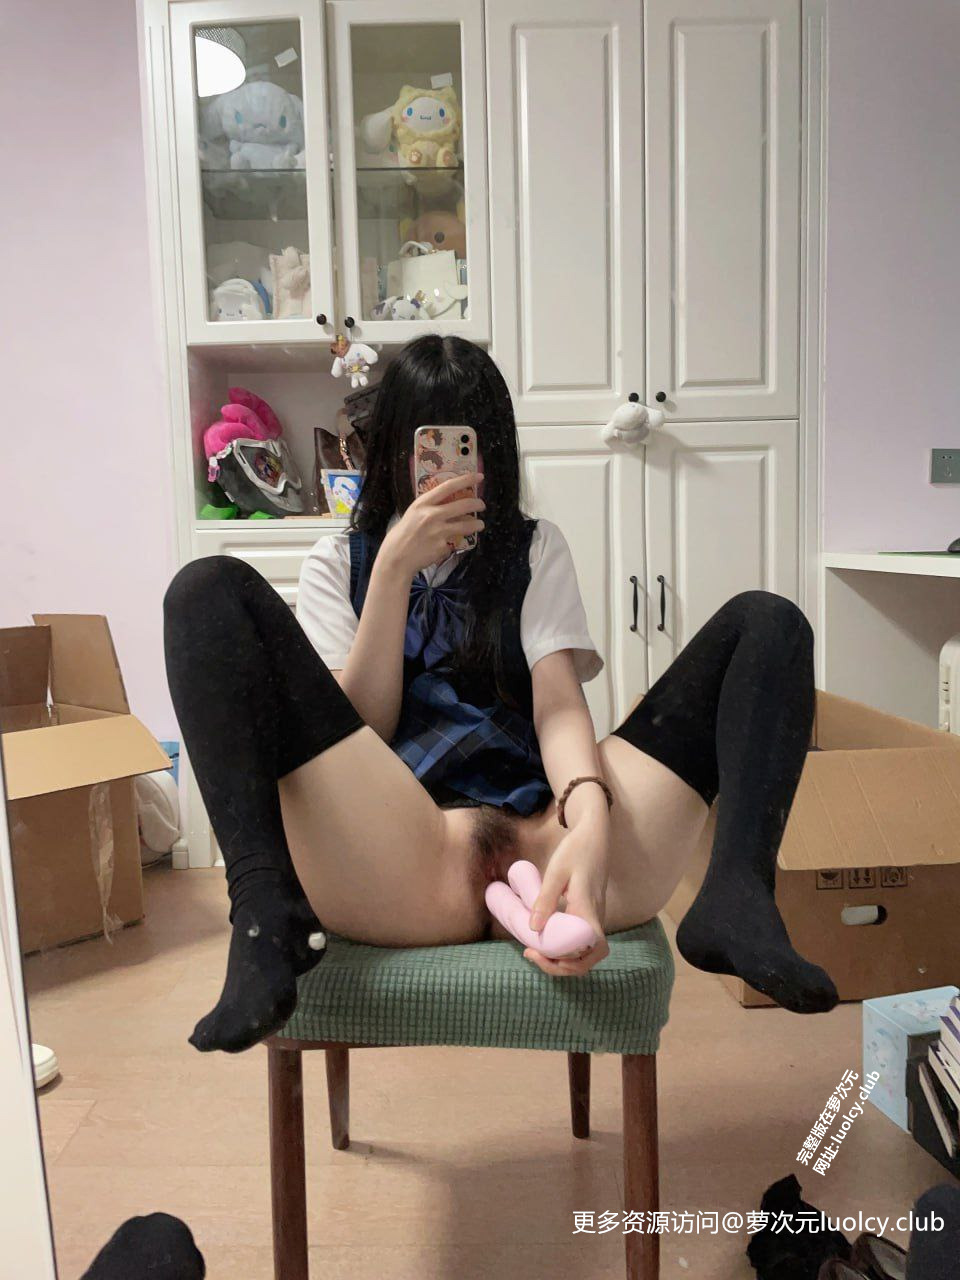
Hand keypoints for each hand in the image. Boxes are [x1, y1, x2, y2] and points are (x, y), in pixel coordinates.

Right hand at [380, 471, 484, 575]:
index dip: (466, 479)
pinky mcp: (443, 546)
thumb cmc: (402, 535)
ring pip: (467, 524)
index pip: (449, 486)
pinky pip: (456, 541)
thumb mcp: (413, 514)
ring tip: (480, 524)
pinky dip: (456, 541)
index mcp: (422, 503)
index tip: (479, 476)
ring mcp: (439, 532)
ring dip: (477, 524)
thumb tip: (448, 501)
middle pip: (463, 505)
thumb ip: (429, 507)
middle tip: (481, 505)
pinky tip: (451, 543)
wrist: (396, 559)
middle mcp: (432, 515)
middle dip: (477, 503)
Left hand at [523, 816, 610, 976]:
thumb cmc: (577, 850)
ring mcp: (595, 918)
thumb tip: (534, 929)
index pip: (592, 948)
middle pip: (587, 959)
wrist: (595, 837)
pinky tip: (544, 938)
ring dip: (561, 960)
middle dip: (559, 966)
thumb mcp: (557, 871)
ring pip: (584, 953)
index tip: (540, 952)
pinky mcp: (590, 915)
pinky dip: (563, 948)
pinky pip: (580, 941)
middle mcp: (596, 919)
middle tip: (531, 954)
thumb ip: (545, 899)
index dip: (569, 961)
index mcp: (589, 909)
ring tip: (534, 950)